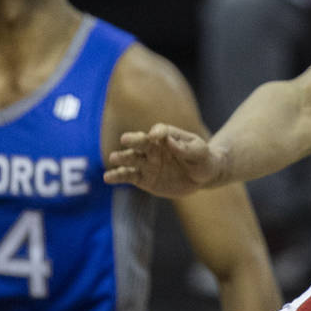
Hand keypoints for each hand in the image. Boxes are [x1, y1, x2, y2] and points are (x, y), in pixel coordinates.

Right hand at [104, 123, 225, 196]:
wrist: (202, 176)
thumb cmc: (202, 158)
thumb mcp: (199, 151)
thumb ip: (184, 147)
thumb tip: (168, 141)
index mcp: (167, 136)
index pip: (160, 131)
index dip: (157, 132)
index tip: (155, 135)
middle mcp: (154, 148)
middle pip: (141, 142)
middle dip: (134, 141)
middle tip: (125, 139)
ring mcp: (147, 163)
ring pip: (132, 159)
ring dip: (123, 158)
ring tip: (113, 158)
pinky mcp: (144, 179)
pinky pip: (129, 176)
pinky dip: (118, 176)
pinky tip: (108, 177)